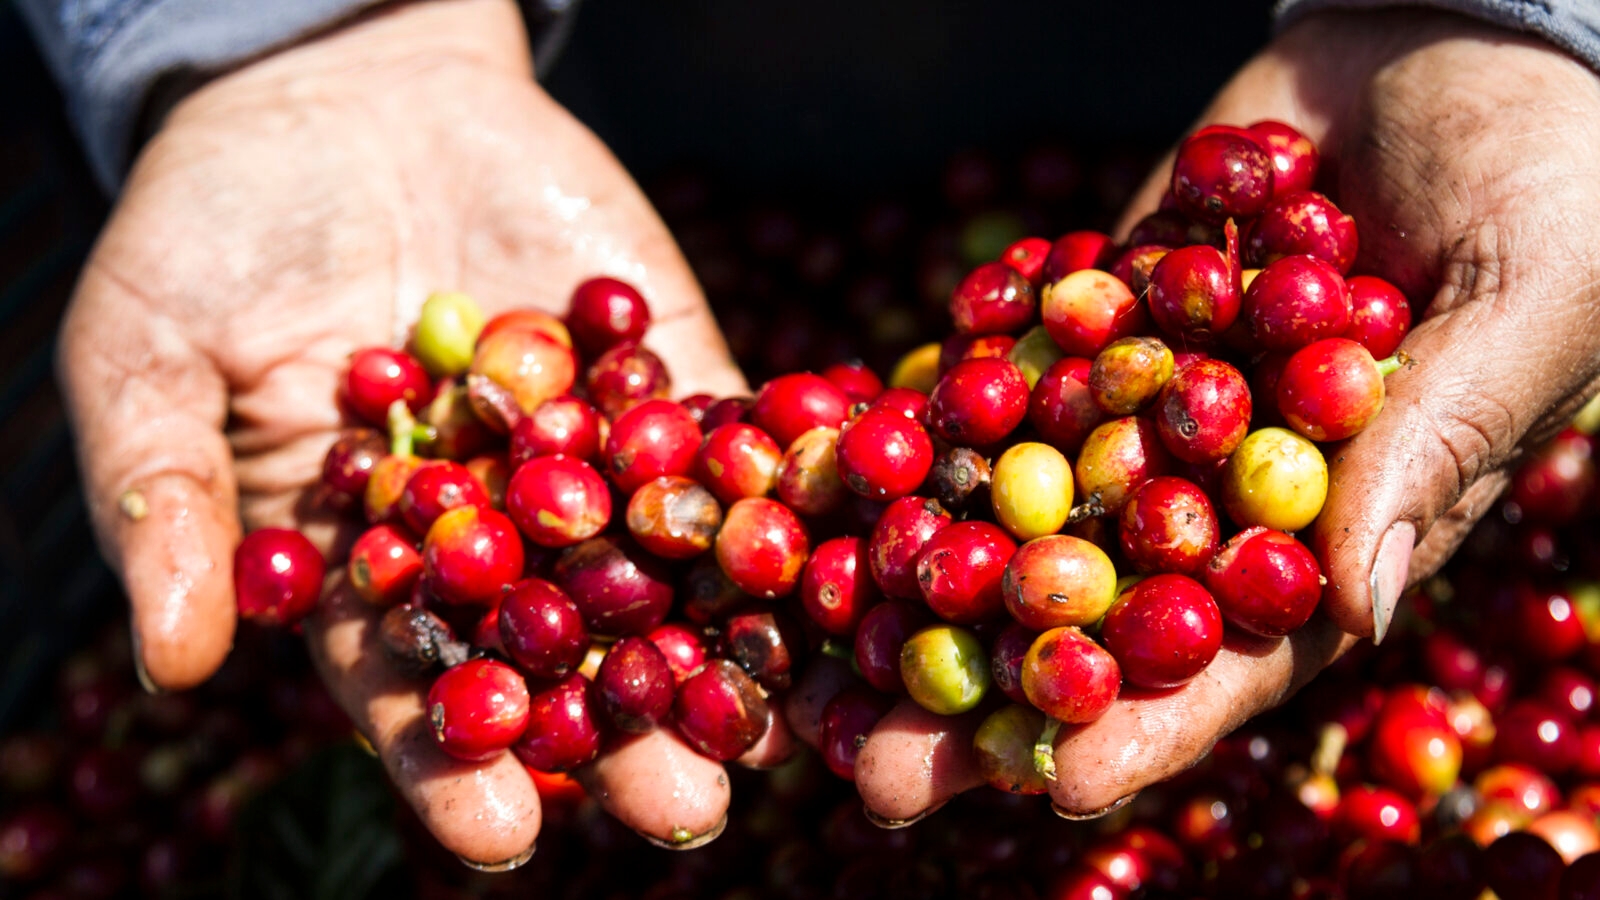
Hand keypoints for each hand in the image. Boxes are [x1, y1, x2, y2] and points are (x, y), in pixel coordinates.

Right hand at [56, 0, 745, 864]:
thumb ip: (168, 505)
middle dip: (624, 737)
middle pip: (564, 657)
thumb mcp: (145, 362)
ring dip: (724, 641)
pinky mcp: (664, 373)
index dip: (453, 762)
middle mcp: (493, 537)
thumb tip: (170, 666)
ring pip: (663, 567)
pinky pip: (725, 436)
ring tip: (778, 721)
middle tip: (687, 812)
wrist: (336, 92)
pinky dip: (774, 484)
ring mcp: (589, 458)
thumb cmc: (208, 235)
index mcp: (369, 569)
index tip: (500, 831)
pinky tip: (826, 550)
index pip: (412, 688)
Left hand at [834, 9, 1599, 821]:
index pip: (1243, 654)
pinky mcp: (1089, 320)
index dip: (1153, 724)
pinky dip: (913, 434)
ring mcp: (1144, 403)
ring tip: (804, 664)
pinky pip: (995, 383)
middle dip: (988, 697)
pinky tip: (817, 490)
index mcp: (1345, 520)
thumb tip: (1361, 606)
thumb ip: (1437, 444)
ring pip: (1018, 517)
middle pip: (1095, 617)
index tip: (1058, 784)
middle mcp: (1224, 484)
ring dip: (914, 591)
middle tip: (871, 770)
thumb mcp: (1528, 299)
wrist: (1457, 29)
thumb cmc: (1552, 170)